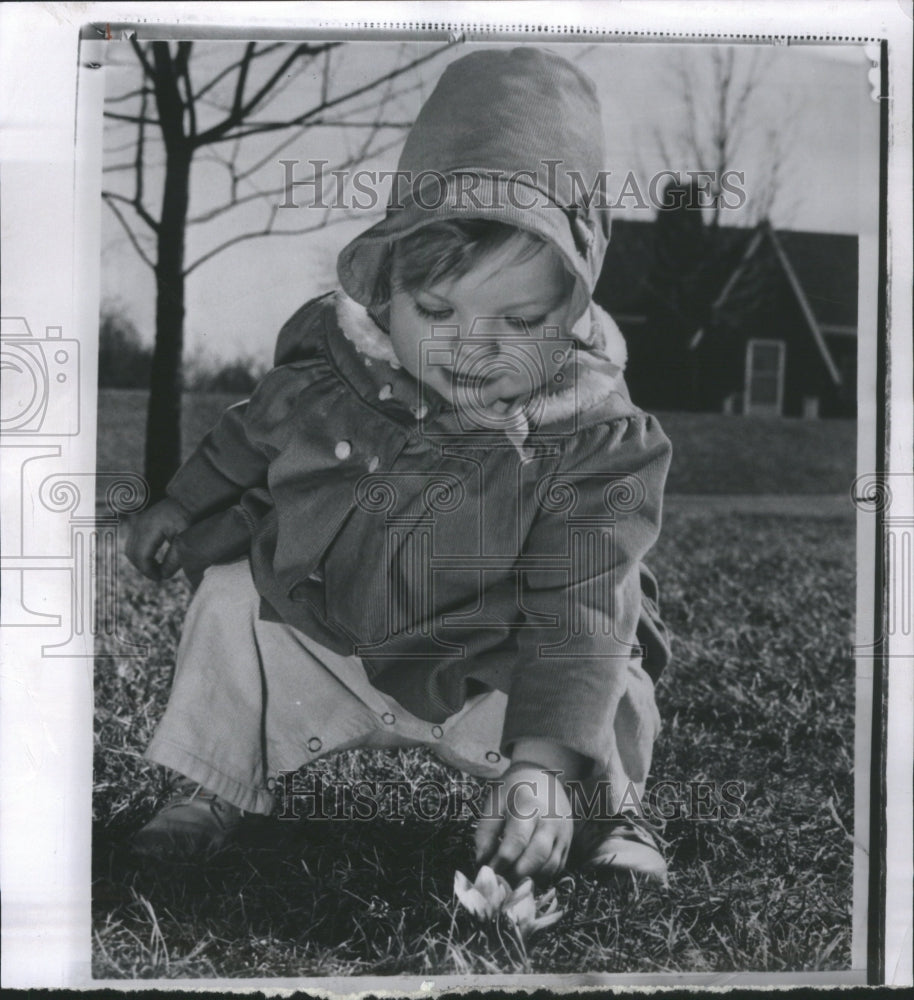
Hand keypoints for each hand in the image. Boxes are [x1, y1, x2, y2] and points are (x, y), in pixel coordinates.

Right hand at [125, 498, 190, 580]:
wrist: (189, 499)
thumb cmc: (191, 518)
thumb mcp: (184, 539)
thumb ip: (174, 559)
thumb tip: (163, 576)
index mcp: (150, 528)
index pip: (141, 556)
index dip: (148, 571)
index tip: (160, 579)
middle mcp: (140, 524)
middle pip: (132, 553)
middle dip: (143, 568)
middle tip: (158, 576)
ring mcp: (138, 522)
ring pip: (131, 548)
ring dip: (141, 561)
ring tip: (156, 569)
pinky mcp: (140, 523)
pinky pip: (134, 542)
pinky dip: (140, 553)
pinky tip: (154, 560)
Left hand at [474, 763, 573, 882]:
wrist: (542, 775)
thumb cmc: (513, 790)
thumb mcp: (495, 802)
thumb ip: (486, 832)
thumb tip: (482, 861)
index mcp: (529, 805)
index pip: (517, 840)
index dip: (501, 861)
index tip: (489, 872)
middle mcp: (551, 819)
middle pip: (537, 856)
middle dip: (517, 874)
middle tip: (500, 882)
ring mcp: (563, 831)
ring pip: (550, 865)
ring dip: (531, 878)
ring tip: (511, 881)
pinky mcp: (568, 841)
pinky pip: (558, 866)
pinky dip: (542, 876)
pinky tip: (526, 876)